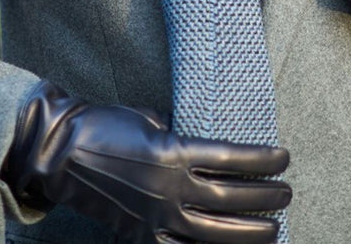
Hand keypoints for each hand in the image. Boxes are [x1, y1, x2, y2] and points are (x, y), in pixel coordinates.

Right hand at [3, 81, 290, 243]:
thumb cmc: (108, 124)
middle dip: (267, 199)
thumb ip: (182, 132)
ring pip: (216, 234)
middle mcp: (171, 188)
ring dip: (251, 235)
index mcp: (175, 152)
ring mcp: (157, 218)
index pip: (233, 158)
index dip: (264, 160)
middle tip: (287, 195)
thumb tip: (209, 143)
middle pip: (233, 199)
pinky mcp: (142, 238)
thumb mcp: (152, 118)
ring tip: (274, 231)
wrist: (63, 152)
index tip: (284, 158)